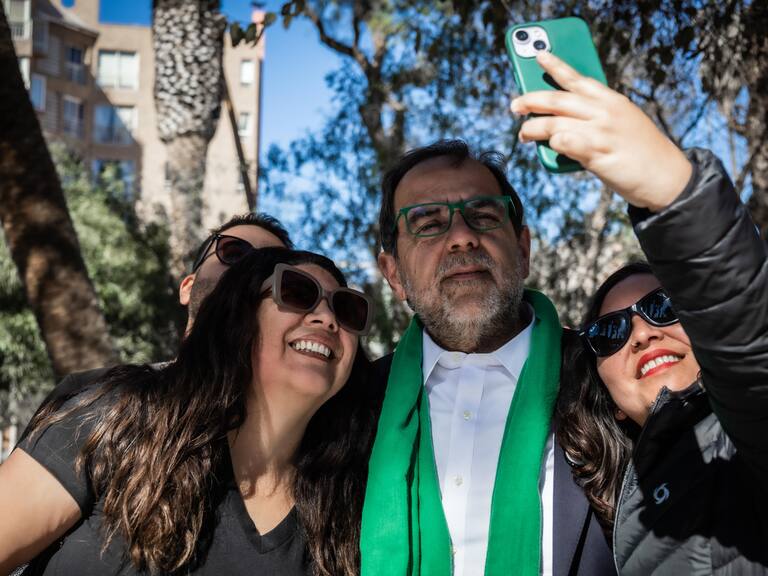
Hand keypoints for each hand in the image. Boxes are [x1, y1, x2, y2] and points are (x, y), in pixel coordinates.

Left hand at [511, 51, 691, 211]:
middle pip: (558, 100)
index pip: (578, 78)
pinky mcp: (597, 154)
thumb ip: (596, 118)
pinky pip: (565, 143)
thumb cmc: (642, 152)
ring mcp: (601, 132)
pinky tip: (549, 146)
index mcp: (611, 101)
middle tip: (515, 105)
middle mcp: (605, 112)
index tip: (539, 56)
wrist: (666, 177)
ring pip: (555, 123)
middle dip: (532, 100)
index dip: (556, 66)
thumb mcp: (623, 123)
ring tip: (523, 134)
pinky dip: (553, 144)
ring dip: (533, 128)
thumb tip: (562, 126)